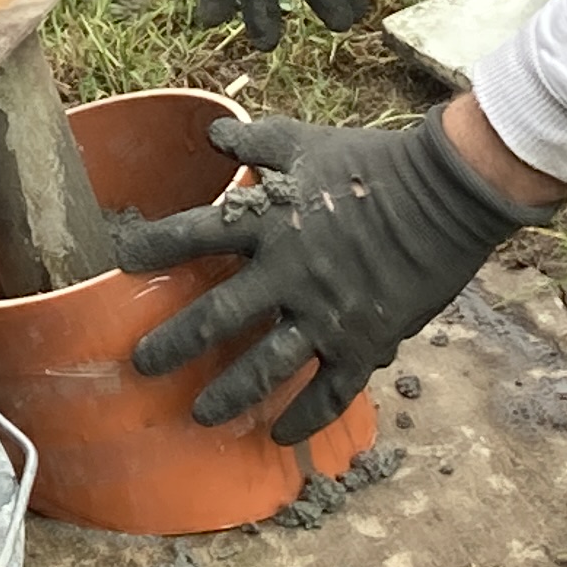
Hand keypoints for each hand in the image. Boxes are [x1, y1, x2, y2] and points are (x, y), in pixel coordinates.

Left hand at [120, 109, 558, 442]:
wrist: (446, 194)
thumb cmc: (373, 164)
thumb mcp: (307, 143)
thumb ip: (256, 141)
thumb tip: (211, 131)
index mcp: (270, 222)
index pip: (195, 236)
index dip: (155, 249)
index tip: (120, 264)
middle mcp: (289, 273)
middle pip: (217, 317)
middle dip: (174, 346)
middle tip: (141, 367)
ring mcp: (326, 314)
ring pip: (265, 366)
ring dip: (228, 395)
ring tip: (200, 416)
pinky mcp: (364, 340)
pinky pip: (329, 390)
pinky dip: (304, 416)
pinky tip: (280, 435)